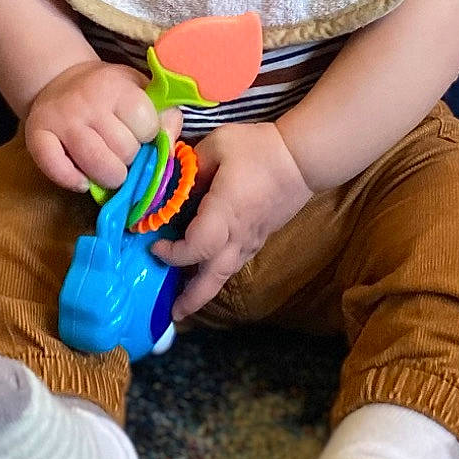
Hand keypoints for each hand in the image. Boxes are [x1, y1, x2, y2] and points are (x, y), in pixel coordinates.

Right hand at [25, 60, 176, 192]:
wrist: (61, 81)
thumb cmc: (110, 93)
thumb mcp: (142, 91)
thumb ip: (165, 115)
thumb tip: (169, 146)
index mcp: (118, 86)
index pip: (148, 126)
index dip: (149, 136)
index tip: (141, 133)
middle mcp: (88, 101)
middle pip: (125, 150)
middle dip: (130, 159)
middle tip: (123, 152)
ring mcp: (62, 119)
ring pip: (98, 166)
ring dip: (110, 177)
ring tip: (110, 170)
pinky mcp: (37, 136)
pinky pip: (58, 171)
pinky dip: (74, 181)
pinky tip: (82, 179)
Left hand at [153, 122, 312, 317]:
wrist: (303, 159)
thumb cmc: (260, 149)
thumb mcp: (219, 145)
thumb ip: (191, 164)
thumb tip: (173, 180)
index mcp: (224, 214)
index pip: (195, 248)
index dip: (172, 254)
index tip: (155, 246)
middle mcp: (237, 236)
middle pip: (213, 279)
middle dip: (191, 299)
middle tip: (172, 314)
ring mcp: (251, 241)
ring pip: (224, 275)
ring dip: (203, 291)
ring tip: (183, 301)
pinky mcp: (258, 238)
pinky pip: (233, 264)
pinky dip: (216, 274)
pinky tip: (204, 271)